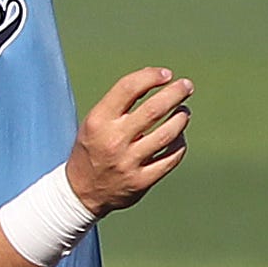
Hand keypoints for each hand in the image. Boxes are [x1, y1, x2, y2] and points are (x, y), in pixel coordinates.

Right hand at [65, 67, 192, 215]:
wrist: (80, 192)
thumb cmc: (93, 147)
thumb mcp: (95, 122)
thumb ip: (120, 105)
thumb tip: (157, 82)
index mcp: (98, 121)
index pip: (128, 88)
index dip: (150, 77)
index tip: (166, 74)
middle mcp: (113, 140)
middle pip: (153, 110)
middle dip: (175, 93)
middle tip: (187, 86)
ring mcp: (128, 162)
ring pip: (167, 134)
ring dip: (181, 118)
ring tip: (184, 111)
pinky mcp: (141, 181)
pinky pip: (171, 158)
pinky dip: (179, 144)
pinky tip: (179, 137)